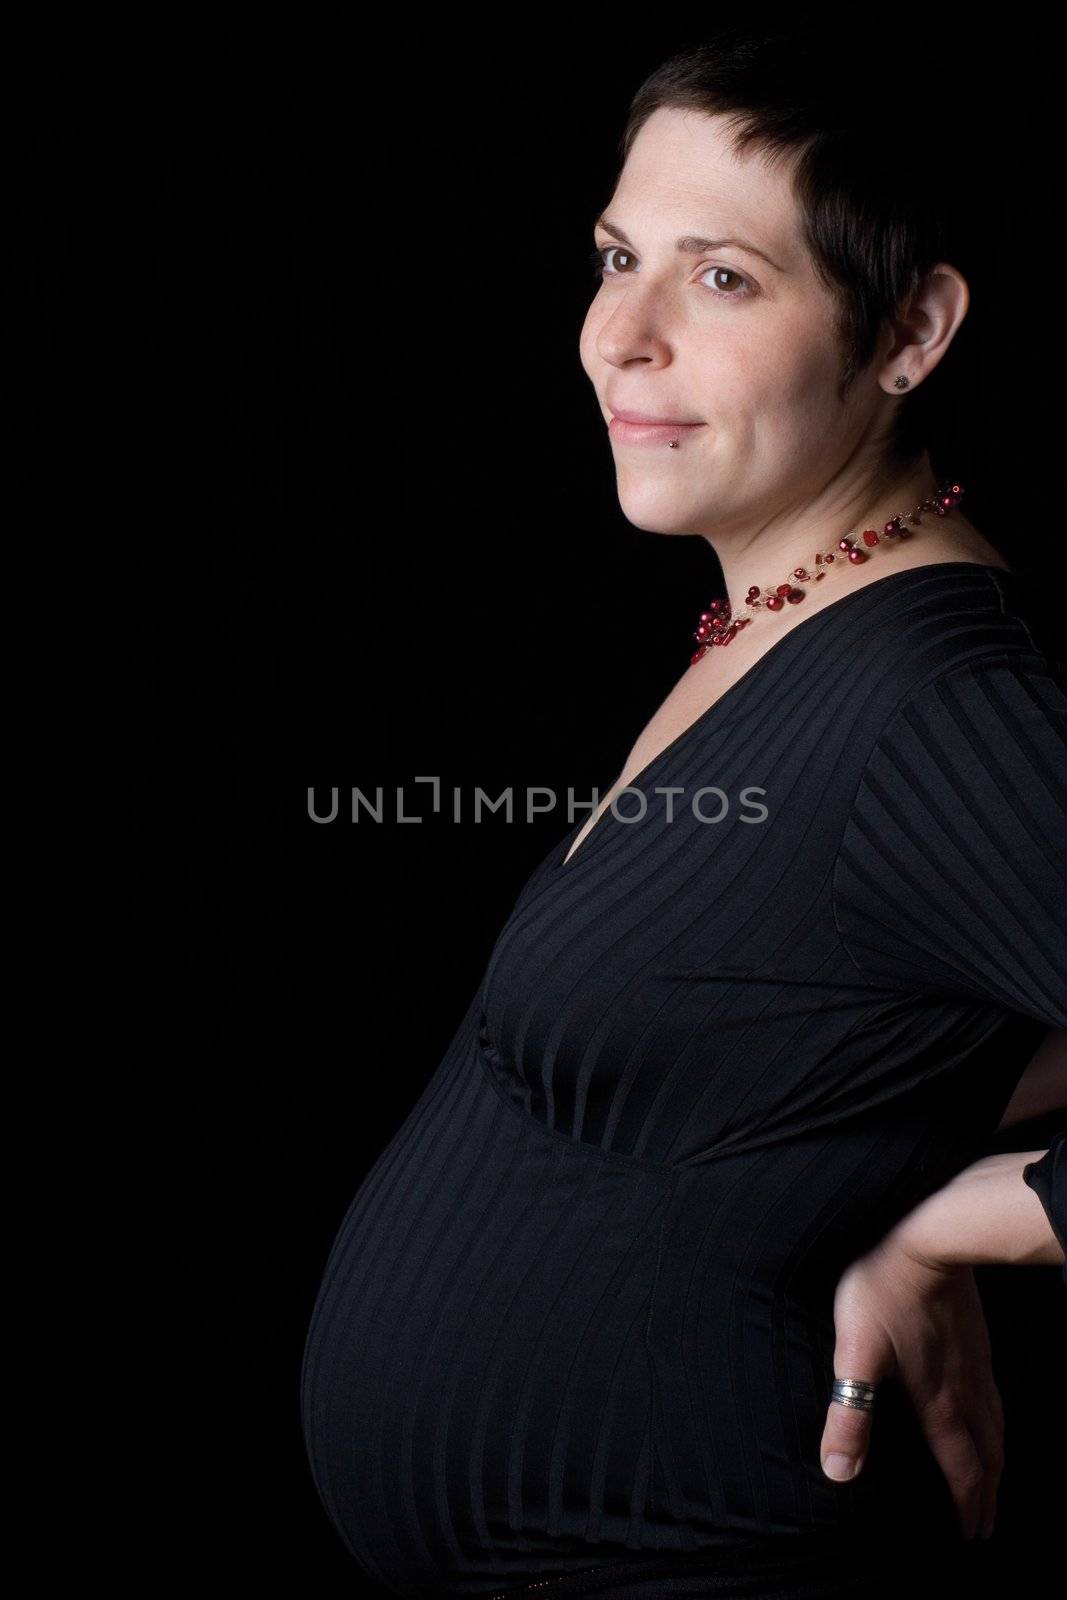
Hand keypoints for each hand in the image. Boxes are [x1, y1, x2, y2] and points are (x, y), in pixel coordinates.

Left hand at [819, 1235, 1002, 1540]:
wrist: (928, 1237)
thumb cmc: (886, 1290)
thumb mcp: (855, 1353)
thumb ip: (849, 1414)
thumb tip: (839, 1471)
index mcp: (939, 1400)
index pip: (961, 1467)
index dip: (967, 1504)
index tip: (972, 1533)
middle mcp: (966, 1388)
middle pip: (987, 1454)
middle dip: (987, 1493)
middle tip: (987, 1523)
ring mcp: (976, 1361)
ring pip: (997, 1424)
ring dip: (997, 1460)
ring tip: (995, 1479)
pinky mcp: (977, 1337)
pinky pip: (996, 1394)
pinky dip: (998, 1421)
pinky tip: (990, 1412)